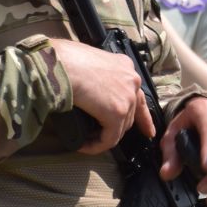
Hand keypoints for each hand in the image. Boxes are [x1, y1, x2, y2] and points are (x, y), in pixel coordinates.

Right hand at [54, 39, 154, 154]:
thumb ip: (96, 78)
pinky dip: (96, 146)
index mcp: (124, 66)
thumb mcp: (87, 63)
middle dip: (117, 128)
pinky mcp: (117, 112)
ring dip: (103, 137)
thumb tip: (88, 94)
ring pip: (120, 128)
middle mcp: (131, 80)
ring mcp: (127, 96)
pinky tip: (84, 147)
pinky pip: (109, 138)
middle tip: (100, 138)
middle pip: (129, 114)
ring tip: (85, 140)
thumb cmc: (62, 59)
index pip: (138, 95)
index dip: (143, 117)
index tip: (148, 131)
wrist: (58, 63)